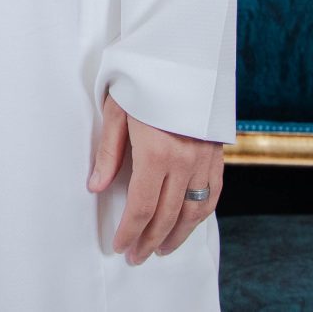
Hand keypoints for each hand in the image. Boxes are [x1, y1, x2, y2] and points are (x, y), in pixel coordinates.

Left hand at [87, 91, 222, 263]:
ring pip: (193, 211)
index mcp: (156, 153)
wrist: (182, 57)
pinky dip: (200, 214)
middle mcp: (184, 161)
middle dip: (149, 240)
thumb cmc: (143, 80)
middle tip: (136, 256)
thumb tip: (96, 186)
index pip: (142, 207)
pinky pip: (212, 193)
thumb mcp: (116, 111)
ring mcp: (204, 159)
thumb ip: (108, 153)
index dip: (130, 232)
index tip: (120, 246)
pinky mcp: (216, 154)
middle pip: (167, 215)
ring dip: (177, 235)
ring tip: (161, 249)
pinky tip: (188, 223)